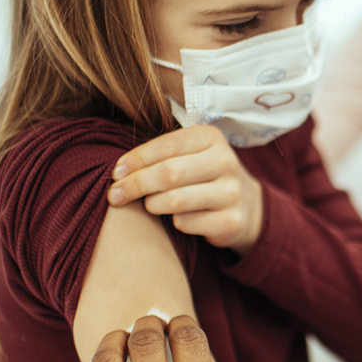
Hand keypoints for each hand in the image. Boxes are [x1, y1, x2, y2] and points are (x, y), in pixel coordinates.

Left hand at [107, 125, 264, 253]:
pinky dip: (173, 223)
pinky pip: (186, 223)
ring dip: (152, 205)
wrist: (246, 206)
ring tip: (148, 205)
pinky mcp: (231, 221)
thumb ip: (160, 155)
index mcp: (211, 138)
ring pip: (176, 200)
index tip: (116, 173)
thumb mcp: (189, 155)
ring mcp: (231, 193)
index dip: (136, 159)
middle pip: (169, 173)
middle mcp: (226, 162)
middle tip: (115, 195)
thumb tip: (120, 171)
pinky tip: (175, 219)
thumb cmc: (203, 176)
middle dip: (136, 185)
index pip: (167, 145)